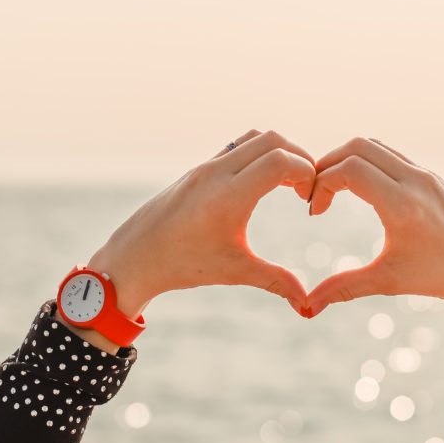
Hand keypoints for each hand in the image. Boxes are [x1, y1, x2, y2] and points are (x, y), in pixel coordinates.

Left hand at [76, 130, 315, 344]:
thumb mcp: (234, 272)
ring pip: (253, 137)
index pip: (281, 161)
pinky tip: (262, 184)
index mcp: (228, 196)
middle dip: (299, 158)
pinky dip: (258, 154)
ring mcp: (206, 166)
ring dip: (278, 152)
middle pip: (273, 140)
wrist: (135, 257)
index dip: (306, 174)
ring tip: (287, 184)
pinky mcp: (199, 168)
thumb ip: (276, 281)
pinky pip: (237, 146)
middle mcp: (217, 172)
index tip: (308, 202)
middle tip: (305, 190)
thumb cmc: (183, 265)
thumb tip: (306, 306)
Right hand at [305, 137, 443, 344]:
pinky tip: (359, 189)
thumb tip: (306, 308)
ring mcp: (425, 174)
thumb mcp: (388, 281)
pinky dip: (367, 161)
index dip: (321, 184)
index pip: (349, 169)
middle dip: (328, 165)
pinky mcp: (430, 175)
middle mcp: (414, 181)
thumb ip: (344, 288)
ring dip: (347, 160)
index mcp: (402, 205)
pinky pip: (391, 154)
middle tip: (316, 194)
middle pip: (357, 147)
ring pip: (374, 145)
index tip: (314, 212)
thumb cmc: (440, 277)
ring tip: (334, 189)